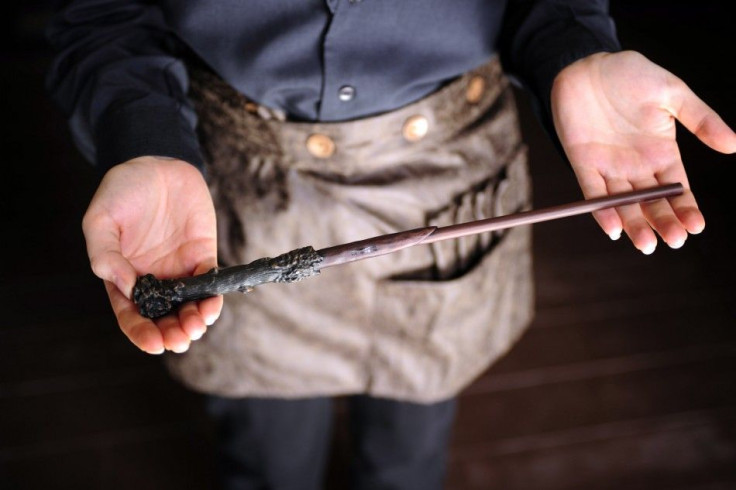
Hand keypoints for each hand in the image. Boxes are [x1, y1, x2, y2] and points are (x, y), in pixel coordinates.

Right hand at [82, 156, 221, 353]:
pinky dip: (212, 298)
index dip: (142, 334)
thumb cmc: (121, 192)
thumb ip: (105, 255)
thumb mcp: (100, 221)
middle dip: (172, 334)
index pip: (132, 316)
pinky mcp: (203, 255)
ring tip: (196, 327)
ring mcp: (180, 269)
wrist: (155, 164)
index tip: (154, 344)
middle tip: (179, 340)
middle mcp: (154, 280)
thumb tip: (127, 288)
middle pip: (164, 318)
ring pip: (189, 306)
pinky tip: (211, 306)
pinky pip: (209, 283)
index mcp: (124, 278)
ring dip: (194, 322)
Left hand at [551, 50, 735, 252]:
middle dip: (663, 223)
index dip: (686, 208)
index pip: (677, 189)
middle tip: (674, 240)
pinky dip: (601, 209)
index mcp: (662, 153)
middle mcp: (636, 167)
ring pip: (624, 203)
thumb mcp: (673, 94)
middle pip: (652, 203)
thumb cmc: (631, 76)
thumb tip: (734, 145)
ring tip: (646, 243)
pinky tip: (612, 228)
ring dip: (634, 224)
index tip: (697, 226)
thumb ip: (701, 120)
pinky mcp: (583, 162)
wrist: (588, 65)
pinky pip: (592, 192)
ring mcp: (609, 167)